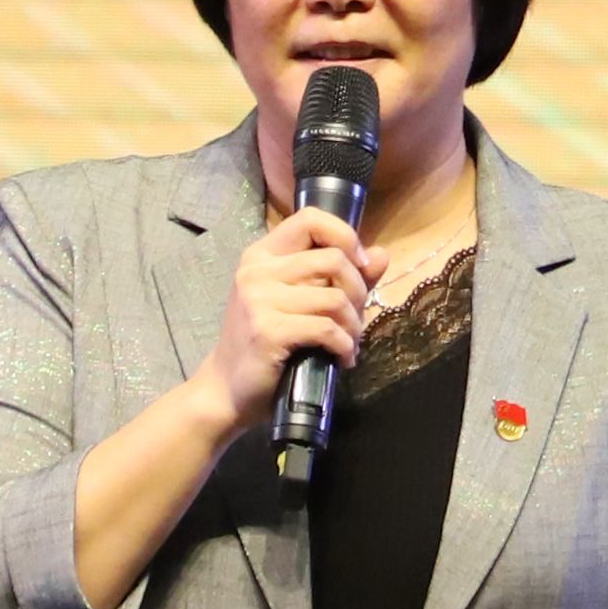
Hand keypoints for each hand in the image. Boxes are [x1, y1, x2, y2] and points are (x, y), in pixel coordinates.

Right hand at [198, 206, 382, 427]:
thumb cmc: (264, 345)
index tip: (360, 265)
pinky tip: (343, 358)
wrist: (227, 389)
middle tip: (355, 318)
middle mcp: (257, 270)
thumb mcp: (298, 303)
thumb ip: (340, 277)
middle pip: (334, 259)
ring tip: (349, 343)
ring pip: (335, 298)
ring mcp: (259, 300)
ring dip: (354, 326)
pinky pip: (327, 329)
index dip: (345, 236)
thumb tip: (381, 256)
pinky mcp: (268, 331)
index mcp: (262, 255)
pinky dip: (345, 346)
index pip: (310, 218)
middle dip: (359, 291)